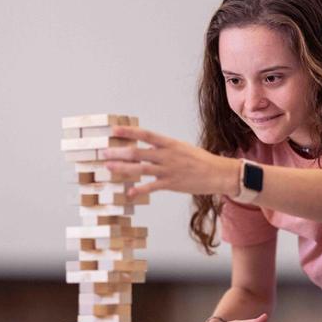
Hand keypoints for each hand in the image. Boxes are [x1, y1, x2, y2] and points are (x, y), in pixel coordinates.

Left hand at [104, 126, 238, 197]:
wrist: (218, 173)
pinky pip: (152, 187)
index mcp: (169, 143)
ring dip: (122, 168)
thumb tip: (146, 149)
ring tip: (108, 167)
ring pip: (140, 169)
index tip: (114, 130)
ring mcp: (168, 170)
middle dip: (118, 152)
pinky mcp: (171, 184)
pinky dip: (139, 189)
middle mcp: (167, 155)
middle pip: (138, 152)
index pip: (145, 135)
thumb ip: (163, 149)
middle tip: (104, 152)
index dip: (129, 132)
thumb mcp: (181, 148)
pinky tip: (129, 192)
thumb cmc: (199, 160)